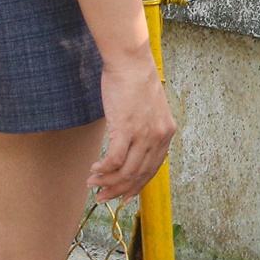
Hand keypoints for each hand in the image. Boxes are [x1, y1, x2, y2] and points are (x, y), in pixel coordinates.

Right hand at [89, 54, 176, 201]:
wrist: (130, 62)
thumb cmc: (135, 82)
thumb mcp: (150, 110)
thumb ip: (146, 129)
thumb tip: (133, 146)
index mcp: (167, 133)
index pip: (153, 169)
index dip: (137, 186)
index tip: (123, 196)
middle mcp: (159, 137)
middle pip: (139, 174)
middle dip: (118, 190)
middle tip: (101, 197)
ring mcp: (144, 134)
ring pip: (126, 171)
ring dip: (107, 181)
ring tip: (92, 183)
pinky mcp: (126, 129)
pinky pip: (114, 160)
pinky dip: (103, 169)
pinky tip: (93, 168)